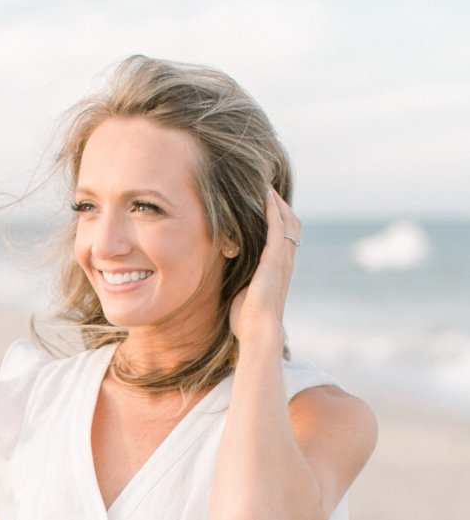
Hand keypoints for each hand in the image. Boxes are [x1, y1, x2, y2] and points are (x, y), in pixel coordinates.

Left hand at [230, 187, 300, 343]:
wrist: (259, 333)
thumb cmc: (249, 322)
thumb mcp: (244, 295)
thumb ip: (242, 282)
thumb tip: (228, 277)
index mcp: (280, 271)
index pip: (285, 238)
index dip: (280, 220)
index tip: (268, 206)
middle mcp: (286, 263)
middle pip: (291, 224)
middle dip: (281, 205)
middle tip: (268, 189)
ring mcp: (282, 260)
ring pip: (287, 221)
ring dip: (277, 202)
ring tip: (266, 186)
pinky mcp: (274, 260)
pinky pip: (276, 227)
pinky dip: (272, 209)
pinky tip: (266, 196)